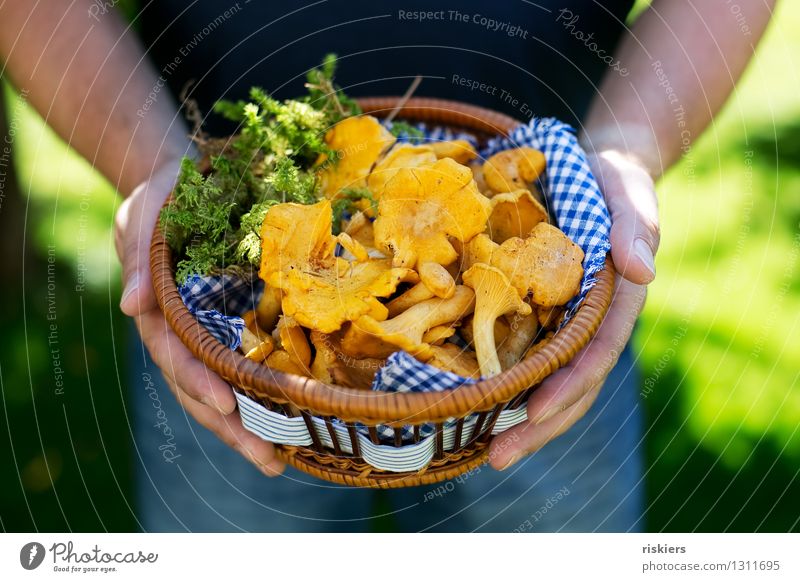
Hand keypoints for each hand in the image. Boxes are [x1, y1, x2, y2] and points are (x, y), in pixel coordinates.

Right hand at [115, 158, 283, 475]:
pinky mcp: (236, 326)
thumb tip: (130, 306)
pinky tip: (290, 422)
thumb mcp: (143, 221)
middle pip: (203, 388)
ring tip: (278, 460)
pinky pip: (247, 366)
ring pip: (225, 388)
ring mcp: (210, 334)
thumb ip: (138, 263)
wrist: (186, 187)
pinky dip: (263, 395)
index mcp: (160, 314)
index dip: (198, 382)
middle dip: (232, 426)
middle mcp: (185, 333)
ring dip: (249, 426)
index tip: (225, 406)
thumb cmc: (162, 202)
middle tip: (267, 460)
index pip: (177, 356)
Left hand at [489, 150, 657, 469]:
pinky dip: (501, 382)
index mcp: (614, 303)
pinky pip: (520, 354)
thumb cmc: (611, 182)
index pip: (596, 354)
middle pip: (570, 384)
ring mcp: (561, 324)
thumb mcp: (629, 192)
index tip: (534, 413)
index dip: (569, 386)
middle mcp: (588, 323)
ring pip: (544, 380)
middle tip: (498, 456)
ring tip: (484, 450)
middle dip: (538, 425)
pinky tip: (471, 406)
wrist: (589, 171)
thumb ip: (637, 227)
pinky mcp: (534, 314)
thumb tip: (642, 272)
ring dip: (517, 418)